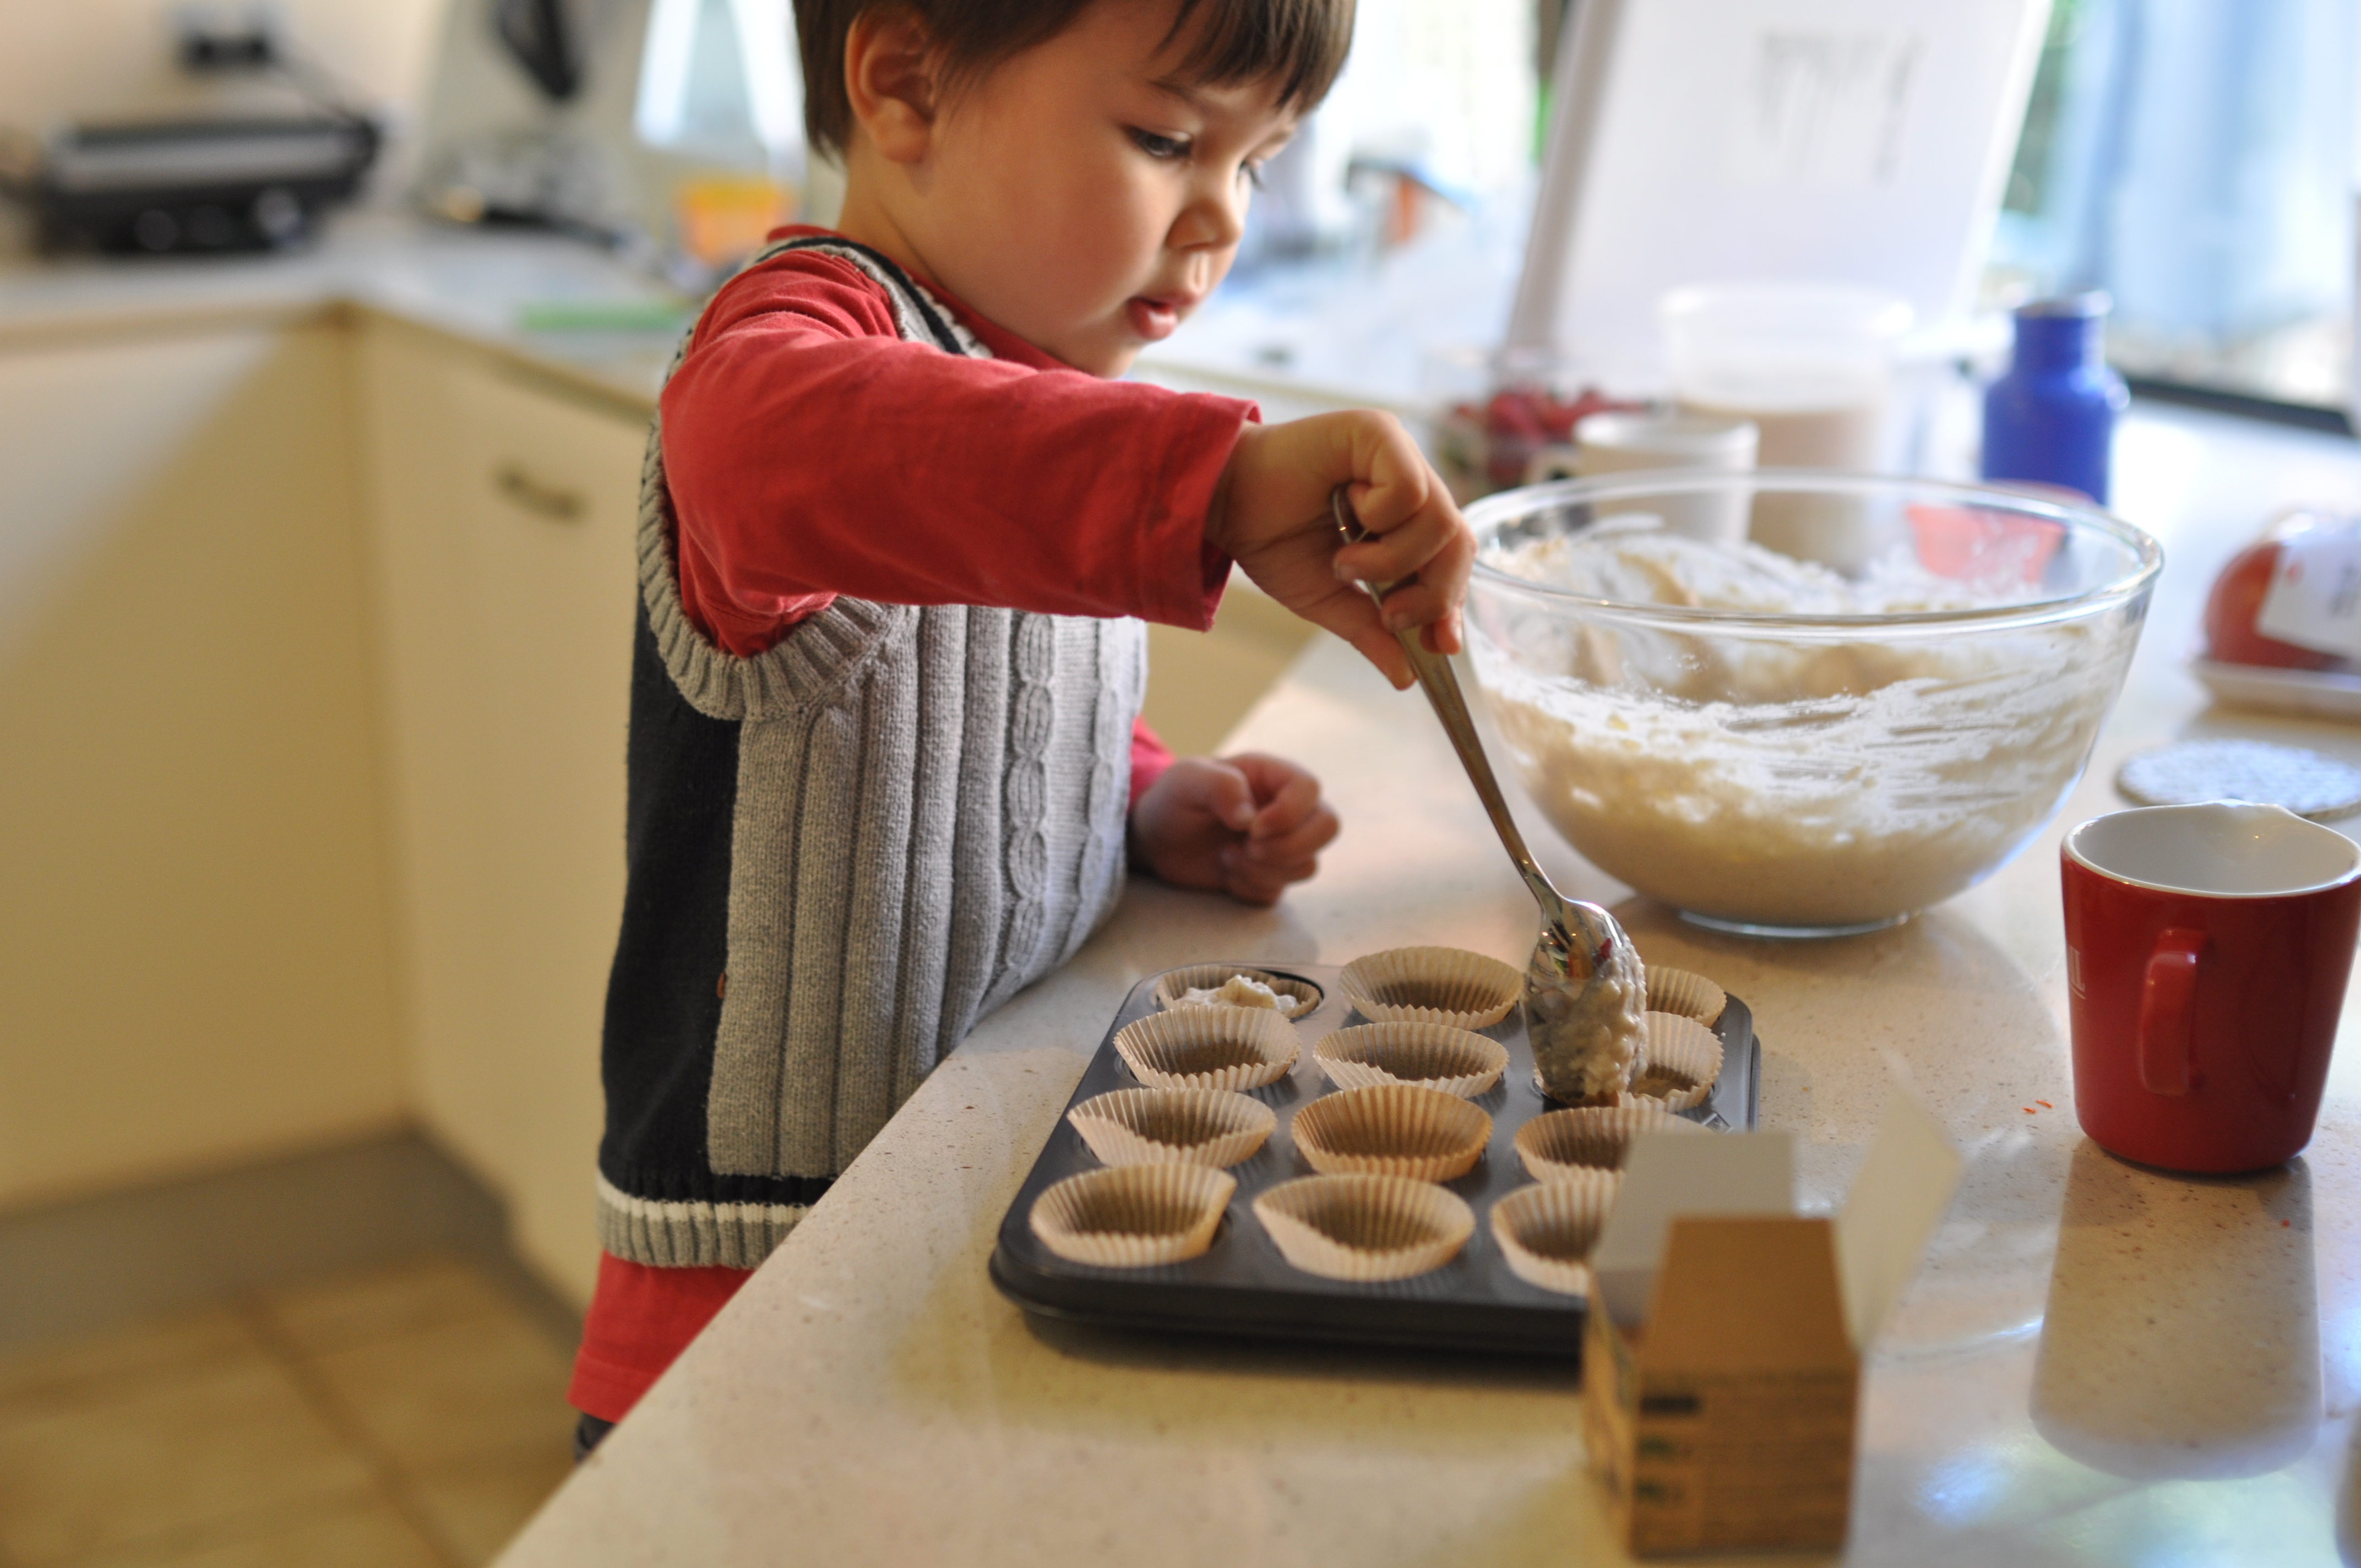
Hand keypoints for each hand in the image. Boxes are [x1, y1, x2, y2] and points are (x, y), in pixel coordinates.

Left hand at [1129, 753, 1339, 906]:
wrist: (1157, 837)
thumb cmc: (1174, 798)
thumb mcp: (1186, 780)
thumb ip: (1220, 786)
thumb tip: (1250, 817)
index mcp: (1272, 777)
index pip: (1310, 788)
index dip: (1289, 813)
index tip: (1252, 827)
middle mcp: (1286, 810)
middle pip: (1327, 827)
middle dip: (1289, 847)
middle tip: (1248, 847)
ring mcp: (1282, 846)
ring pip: (1307, 866)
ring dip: (1263, 869)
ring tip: (1227, 856)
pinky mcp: (1268, 877)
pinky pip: (1278, 892)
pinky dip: (1249, 888)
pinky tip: (1226, 872)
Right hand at [1207, 412, 1475, 688]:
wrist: (1222, 503)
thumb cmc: (1272, 539)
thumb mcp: (1329, 599)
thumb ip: (1370, 631)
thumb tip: (1406, 677)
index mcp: (1406, 517)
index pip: (1452, 560)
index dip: (1452, 602)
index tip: (1440, 646)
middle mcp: (1411, 480)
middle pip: (1457, 543)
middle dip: (1431, 593)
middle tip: (1389, 615)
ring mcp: (1399, 453)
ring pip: (1441, 521)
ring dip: (1393, 561)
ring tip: (1346, 564)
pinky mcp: (1379, 432)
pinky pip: (1410, 488)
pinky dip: (1380, 517)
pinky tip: (1346, 511)